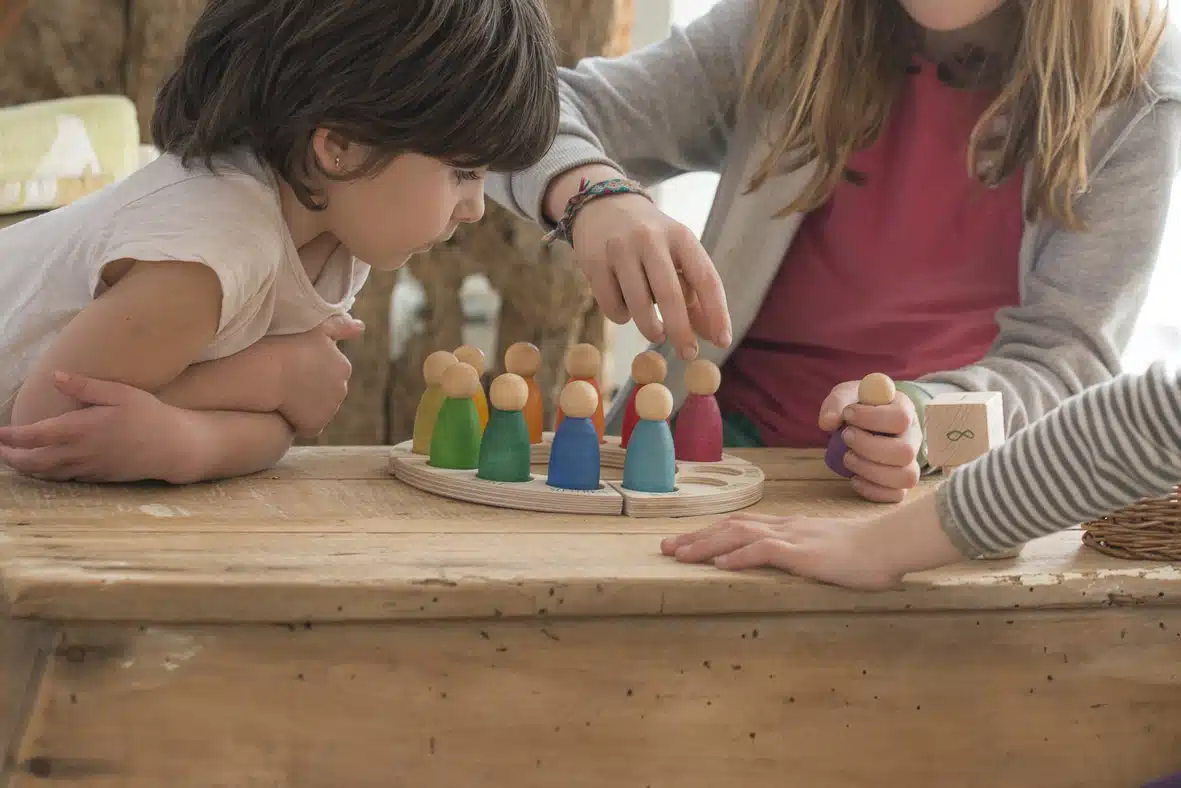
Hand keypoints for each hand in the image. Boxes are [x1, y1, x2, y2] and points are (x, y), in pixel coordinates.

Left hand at [0, 372, 198, 482]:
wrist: (174, 448)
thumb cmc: (150, 416)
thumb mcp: (121, 393)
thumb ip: (86, 387)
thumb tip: (56, 377)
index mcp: (80, 429)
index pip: (34, 435)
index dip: (10, 436)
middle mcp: (79, 452)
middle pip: (33, 460)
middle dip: (10, 456)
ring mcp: (88, 468)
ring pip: (46, 473)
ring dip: (25, 467)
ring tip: (12, 459)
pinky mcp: (98, 477)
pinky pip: (64, 478)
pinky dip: (47, 475)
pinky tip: (44, 468)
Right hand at [264, 314, 361, 437]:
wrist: (265, 371)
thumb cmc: (286, 345)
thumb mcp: (316, 327)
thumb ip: (340, 326)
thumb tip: (361, 328)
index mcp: (343, 366)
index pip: (331, 372)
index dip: (311, 370)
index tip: (294, 367)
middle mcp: (342, 389)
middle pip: (326, 391)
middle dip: (311, 388)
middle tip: (287, 382)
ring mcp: (330, 409)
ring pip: (318, 409)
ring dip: (305, 405)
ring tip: (283, 396)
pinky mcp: (316, 425)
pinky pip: (308, 427)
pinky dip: (298, 422)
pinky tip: (283, 411)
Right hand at [570, 191, 730, 360]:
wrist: (603, 206)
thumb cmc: (650, 241)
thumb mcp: (677, 255)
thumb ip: (694, 294)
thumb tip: (712, 336)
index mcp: (681, 237)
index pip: (705, 278)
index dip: (717, 312)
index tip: (723, 341)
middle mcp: (651, 240)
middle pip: (670, 295)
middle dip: (682, 331)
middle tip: (688, 354)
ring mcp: (620, 249)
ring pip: (639, 304)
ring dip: (651, 328)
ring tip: (656, 333)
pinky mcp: (594, 261)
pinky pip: (612, 306)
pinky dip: (622, 316)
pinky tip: (626, 307)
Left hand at [660, 513, 902, 590]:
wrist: (890, 545)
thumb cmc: (866, 553)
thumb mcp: (828, 552)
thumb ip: (807, 554)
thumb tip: (794, 562)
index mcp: (789, 528)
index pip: (740, 525)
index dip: (709, 532)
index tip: (684, 542)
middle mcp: (784, 527)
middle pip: (730, 526)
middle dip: (695, 537)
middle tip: (664, 548)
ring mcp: (793, 538)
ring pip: (739, 535)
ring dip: (706, 545)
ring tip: (679, 555)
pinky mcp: (803, 553)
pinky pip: (765, 551)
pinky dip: (739, 556)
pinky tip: (720, 564)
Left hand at [818, 380, 921, 502]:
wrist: (863, 422)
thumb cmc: (858, 407)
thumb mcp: (847, 395)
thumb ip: (837, 402)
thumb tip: (829, 422)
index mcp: (904, 410)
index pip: (901, 417)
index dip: (872, 418)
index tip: (848, 414)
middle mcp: (913, 437)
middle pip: (905, 451)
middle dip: (869, 447)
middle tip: (846, 436)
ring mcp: (909, 461)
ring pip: (906, 477)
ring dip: (871, 471)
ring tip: (848, 458)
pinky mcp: (900, 481)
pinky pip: (897, 495)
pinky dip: (873, 490)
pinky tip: (854, 478)